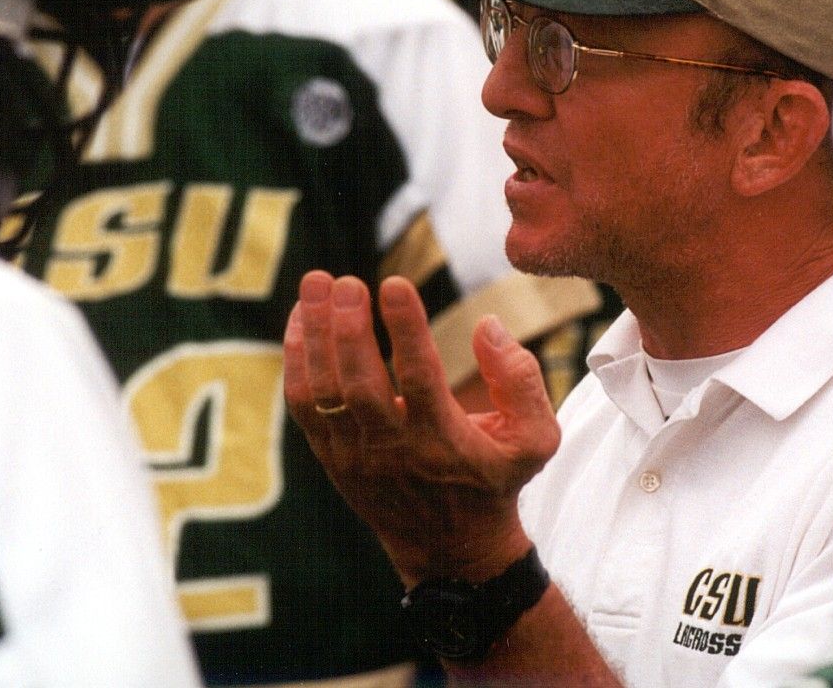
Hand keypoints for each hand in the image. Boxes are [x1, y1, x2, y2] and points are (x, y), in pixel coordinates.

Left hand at [283, 271, 560, 583]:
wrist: (452, 550)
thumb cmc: (495, 482)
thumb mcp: (535, 440)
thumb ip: (522, 380)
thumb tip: (487, 326)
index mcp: (443, 442)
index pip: (419, 378)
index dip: (405, 328)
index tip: (394, 283)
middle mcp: (393, 450)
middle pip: (359, 385)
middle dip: (348, 329)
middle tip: (347, 281)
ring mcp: (356, 456)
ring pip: (324, 392)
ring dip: (316, 335)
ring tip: (317, 282)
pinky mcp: (332, 457)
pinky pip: (304, 406)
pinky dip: (297, 361)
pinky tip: (303, 319)